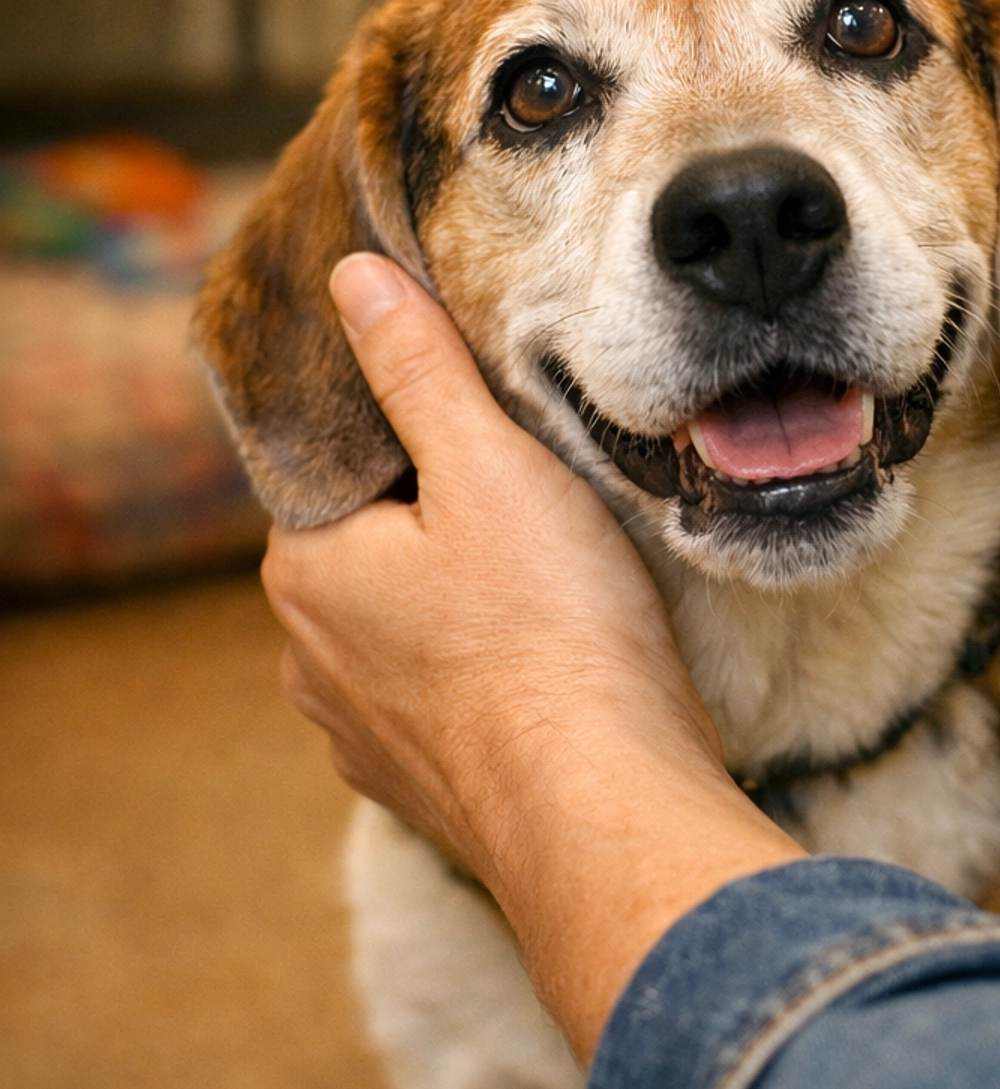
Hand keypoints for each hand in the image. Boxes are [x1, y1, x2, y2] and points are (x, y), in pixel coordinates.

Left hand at [263, 253, 799, 1060]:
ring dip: (466, 604)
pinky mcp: (422, 787)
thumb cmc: (553, 630)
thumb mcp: (490, 464)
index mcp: (306, 564)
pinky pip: (445, 700)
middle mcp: (310, 654)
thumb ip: (418, 370)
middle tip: (540, 499)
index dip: (418, 434)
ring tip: (557, 585)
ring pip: (409, 628)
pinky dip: (486, 676)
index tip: (489, 430)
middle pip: (375, 546)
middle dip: (444, 520)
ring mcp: (360, 733)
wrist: (604, 808)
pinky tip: (552, 663)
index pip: (341, 463)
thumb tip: (351, 280)